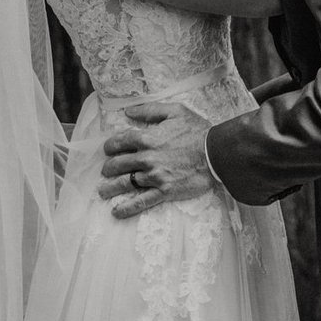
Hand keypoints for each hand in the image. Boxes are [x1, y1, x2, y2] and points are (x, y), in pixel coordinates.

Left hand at [99, 103, 216, 218]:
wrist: (217, 153)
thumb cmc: (198, 131)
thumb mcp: (175, 111)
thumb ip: (149, 109)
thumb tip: (128, 112)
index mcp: (147, 137)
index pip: (119, 142)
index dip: (110, 146)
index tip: (109, 150)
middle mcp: (146, 158)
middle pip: (117, 164)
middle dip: (108, 168)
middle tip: (106, 170)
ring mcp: (154, 176)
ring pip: (125, 183)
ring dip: (110, 188)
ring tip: (103, 192)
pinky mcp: (164, 191)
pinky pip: (141, 202)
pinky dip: (127, 208)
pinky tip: (116, 211)